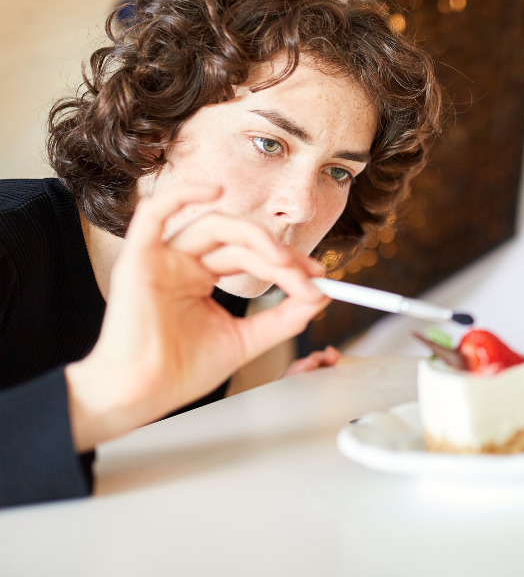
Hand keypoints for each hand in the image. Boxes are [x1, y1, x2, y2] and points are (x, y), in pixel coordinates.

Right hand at [65, 185, 329, 449]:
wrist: (140, 396)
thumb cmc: (179, 373)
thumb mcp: (245, 341)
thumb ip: (283, 318)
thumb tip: (320, 295)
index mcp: (201, 278)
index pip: (251, 256)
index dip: (288, 264)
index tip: (319, 280)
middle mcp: (182, 263)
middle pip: (240, 241)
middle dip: (281, 255)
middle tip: (310, 276)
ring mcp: (160, 259)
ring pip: (214, 226)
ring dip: (256, 237)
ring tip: (284, 260)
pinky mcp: (138, 259)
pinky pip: (153, 213)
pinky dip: (182, 195)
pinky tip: (214, 191)